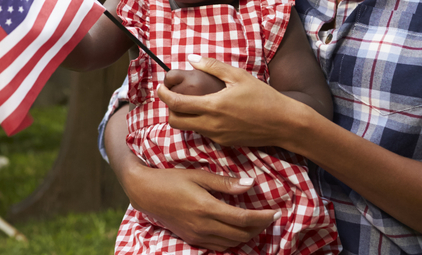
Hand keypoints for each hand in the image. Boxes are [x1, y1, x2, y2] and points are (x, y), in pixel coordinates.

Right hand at [123, 164, 278, 250]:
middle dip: (259, 227)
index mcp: (206, 207)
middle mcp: (203, 226)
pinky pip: (219, 246)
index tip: (275, 211)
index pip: (243, 219)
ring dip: (248, 236)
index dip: (262, 217)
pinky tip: (237, 230)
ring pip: (231, 243)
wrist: (146, 192)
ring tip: (257, 224)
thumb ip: (224, 183)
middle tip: (270, 217)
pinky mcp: (192, 239)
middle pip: (241, 234)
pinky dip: (233, 241)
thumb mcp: (198, 175)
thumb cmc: (171, 179)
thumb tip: (250, 184)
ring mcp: (197, 235)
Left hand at [159, 55, 299, 148]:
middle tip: (173, 96)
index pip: (176, 104)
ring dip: (184, 116)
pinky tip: (210, 111)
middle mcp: (211, 125)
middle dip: (169, 109)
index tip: (160, 87)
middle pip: (175, 121)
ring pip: (188, 128)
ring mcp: (217, 136)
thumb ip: (212, 66)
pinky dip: (199, 122)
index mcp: (212, 106)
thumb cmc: (263, 96)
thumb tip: (191, 58)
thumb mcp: (238, 76)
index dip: (163, 95)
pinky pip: (203, 133)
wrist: (284, 123)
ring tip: (191, 101)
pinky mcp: (224, 142)